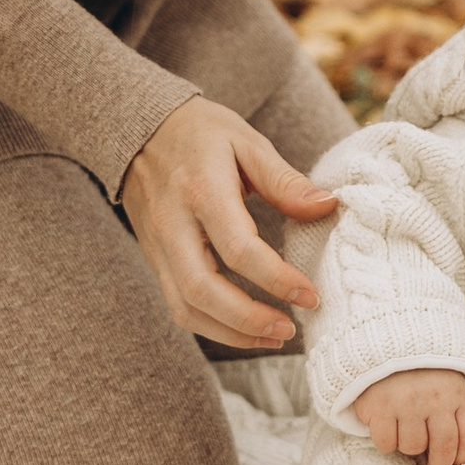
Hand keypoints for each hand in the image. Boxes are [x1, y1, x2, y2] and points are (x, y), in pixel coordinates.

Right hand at [118, 97, 338, 351]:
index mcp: (201, 190)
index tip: (310, 295)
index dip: (277, 279)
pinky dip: (211, 326)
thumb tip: (327, 207)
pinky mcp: (154, 259)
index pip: (238, 249)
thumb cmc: (200, 132)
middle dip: (249, 320)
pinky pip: (177, 304)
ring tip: (273, 337)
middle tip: (290, 329)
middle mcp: (173, 224)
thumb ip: (285, 180)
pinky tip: (244, 327)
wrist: (138, 128)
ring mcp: (158, 246)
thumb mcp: (247, 142)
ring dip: (231, 333)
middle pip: (203, 290)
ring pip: (185, 308)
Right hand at [352, 368, 464, 464]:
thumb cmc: (420, 370)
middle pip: (443, 448)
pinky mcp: (380, 406)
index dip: (461, 457)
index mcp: (455, 393)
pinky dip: (386, 442)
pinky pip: (386, 443)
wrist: (385, 340)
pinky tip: (385, 426)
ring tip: (403, 430)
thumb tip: (456, 455)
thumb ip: (454, 410)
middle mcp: (434, 399)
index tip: (453, 464)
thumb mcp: (447, 382)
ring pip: (412, 446)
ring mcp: (407, 402)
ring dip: (408, 446)